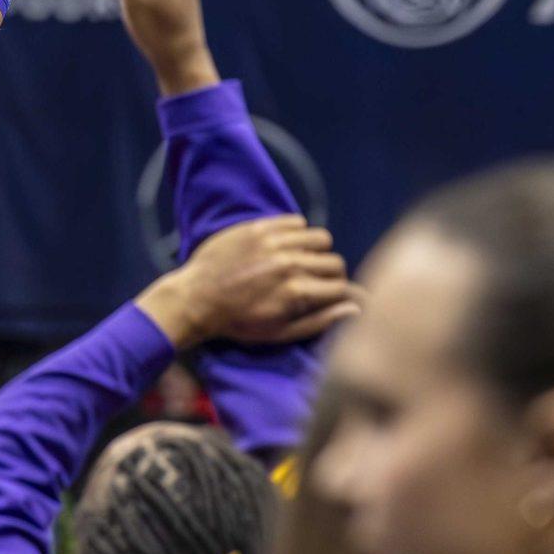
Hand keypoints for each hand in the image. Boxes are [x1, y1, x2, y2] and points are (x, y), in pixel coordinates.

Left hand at [137, 215, 357, 351]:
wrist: (196, 299)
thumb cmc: (238, 322)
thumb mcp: (280, 333)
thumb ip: (321, 321)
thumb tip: (356, 310)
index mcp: (296, 293)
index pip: (342, 287)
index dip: (343, 296)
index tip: (336, 298)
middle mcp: (289, 264)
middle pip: (335, 263)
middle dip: (331, 276)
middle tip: (315, 284)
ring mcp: (273, 242)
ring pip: (320, 238)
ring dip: (317, 252)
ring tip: (302, 263)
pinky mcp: (259, 227)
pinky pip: (297, 221)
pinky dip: (298, 233)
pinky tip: (286, 247)